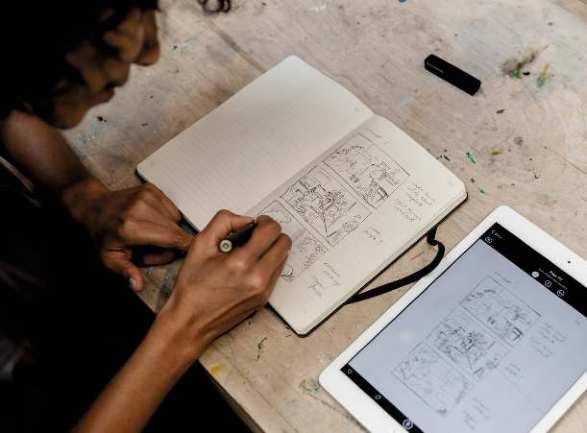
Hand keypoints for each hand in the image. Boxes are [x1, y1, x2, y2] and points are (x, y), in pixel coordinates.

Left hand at [64, 179, 191, 290]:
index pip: (171, 238)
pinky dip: (167, 217)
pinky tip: (153, 221)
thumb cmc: (104, 234)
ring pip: (176, 219)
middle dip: (173, 243)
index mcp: (131, 228)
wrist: (94, 206)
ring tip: (152, 234)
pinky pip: (172, 208)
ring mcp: (147, 196)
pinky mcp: (152, 189)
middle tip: (154, 249)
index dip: (184, 247)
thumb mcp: (110, 258)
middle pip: (176, 230)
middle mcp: (140, 209)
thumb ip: (126, 272)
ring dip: (170, 229)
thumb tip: (137, 286)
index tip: (189, 254)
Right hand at [159, 210, 290, 356]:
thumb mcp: (200, 244)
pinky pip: (276, 273)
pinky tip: (249, 266)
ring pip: (283, 258)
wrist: (190, 321)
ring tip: (250, 252)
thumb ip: (224, 222)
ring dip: (271, 249)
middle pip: (284, 243)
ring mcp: (263, 291)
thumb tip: (246, 220)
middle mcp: (257, 278)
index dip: (264, 222)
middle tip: (255, 236)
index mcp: (241, 263)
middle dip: (271, 234)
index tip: (255, 224)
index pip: (271, 231)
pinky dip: (267, 264)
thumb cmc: (193, 286)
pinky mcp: (264, 299)